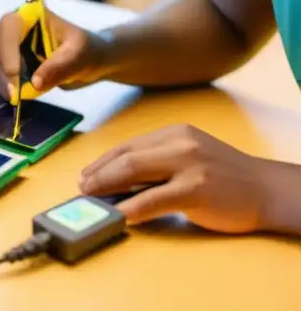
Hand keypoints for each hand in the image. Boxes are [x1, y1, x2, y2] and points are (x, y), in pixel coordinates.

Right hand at [0, 9, 107, 99]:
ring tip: (13, 98)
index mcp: (31, 14)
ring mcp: (7, 43)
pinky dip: (1, 84)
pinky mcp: (6, 60)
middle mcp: (14, 26)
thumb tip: (34, 83)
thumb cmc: (87, 51)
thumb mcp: (79, 56)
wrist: (90, 61)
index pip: (10, 27)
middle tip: (13, 95)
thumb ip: (59, 67)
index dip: (8, 50)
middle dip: (2, 69)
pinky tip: (13, 96)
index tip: (15, 76)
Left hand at [79, 124, 273, 232]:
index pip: (128, 145)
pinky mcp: (196, 188)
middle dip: (98, 175)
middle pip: (126, 156)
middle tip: (82, 190)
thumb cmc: (226, 176)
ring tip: (92, 201)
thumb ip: (159, 162)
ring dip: (106, 188)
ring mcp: (188, 164)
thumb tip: (119, 181)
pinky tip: (118, 216)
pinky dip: (130, 208)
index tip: (85, 175)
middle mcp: (179, 142)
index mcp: (175, 133)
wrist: (268, 189)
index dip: (102, 162)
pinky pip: (152, 199)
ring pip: (133, 172)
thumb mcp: (190, 156)